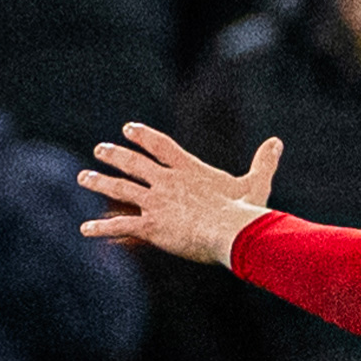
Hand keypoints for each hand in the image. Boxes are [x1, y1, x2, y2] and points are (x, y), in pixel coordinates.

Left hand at [79, 124, 282, 265]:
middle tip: (99, 150)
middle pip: (133, 164)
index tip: (127, 129)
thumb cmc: (246, 211)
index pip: (160, 147)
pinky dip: (101, 228)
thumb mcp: (257, 184)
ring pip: (119, 189)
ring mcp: (155, 202)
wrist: (231, 232)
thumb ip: (264, 163)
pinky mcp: (150, 226)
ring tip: (84, 177)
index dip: (143, 136)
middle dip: (114, 156)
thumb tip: (277, 142)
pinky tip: (85, 229)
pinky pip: (120, 226)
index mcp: (189, 170)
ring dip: (99, 182)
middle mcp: (166, 182)